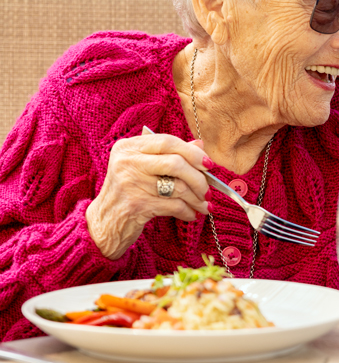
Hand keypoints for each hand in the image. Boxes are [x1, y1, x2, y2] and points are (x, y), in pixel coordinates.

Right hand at [85, 133, 211, 258]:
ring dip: (196, 198)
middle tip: (208, 190)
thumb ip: (170, 154)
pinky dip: (187, 211)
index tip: (209, 164)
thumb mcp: (144, 167)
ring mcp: (129, 183)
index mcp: (128, 147)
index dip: (193, 152)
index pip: (167, 141)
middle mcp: (126, 162)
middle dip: (199, 178)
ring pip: (178, 187)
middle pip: (176, 163)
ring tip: (203, 205)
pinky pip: (173, 206)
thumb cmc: (130, 190)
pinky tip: (191, 214)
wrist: (105, 221)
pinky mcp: (136, 205)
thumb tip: (200, 145)